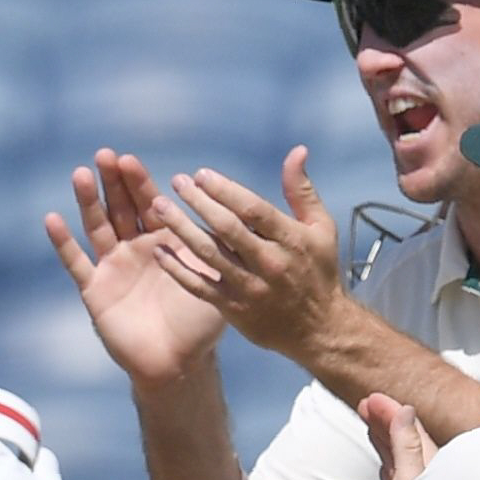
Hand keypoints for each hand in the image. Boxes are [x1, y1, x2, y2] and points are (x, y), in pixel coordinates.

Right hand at [45, 150, 223, 388]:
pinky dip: (64, 242)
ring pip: (97, 227)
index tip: (128, 159)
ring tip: (80, 174)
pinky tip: (53, 219)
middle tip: (104, 155)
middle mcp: (135, 248)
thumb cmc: (201, 323)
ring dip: (88, 201)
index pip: (149, 203)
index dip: (138, 181)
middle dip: (112, 181)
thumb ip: (218, 243)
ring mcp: (113, 267)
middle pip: (120, 207)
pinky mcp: (95, 289)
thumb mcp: (215, 276)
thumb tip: (229, 206)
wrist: (178, 363)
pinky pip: (76, 262)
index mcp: (165, 242)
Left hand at [150, 149, 349, 361]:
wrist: (320, 329)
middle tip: (174, 183)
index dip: (224, 190)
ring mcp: (250, 287)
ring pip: (208, 253)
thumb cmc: (318, 271)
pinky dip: (177, 269)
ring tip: (158, 207)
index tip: (200, 175)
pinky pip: (199, 286)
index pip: (252, 209)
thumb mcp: (320, 229)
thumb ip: (302, 191)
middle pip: (226, 228)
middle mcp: (269, 262)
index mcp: (290, 239)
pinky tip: (159, 250)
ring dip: (180, 228)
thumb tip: (296, 151)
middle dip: (198, 202)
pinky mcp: (234, 309)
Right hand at [363, 394, 434, 479]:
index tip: (371, 398)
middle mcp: (425, 471)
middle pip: (404, 437)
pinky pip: (394, 465)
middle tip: (364, 402)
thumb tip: (406, 410)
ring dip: (382, 432)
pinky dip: (385, 451)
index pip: (410, 429)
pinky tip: (379, 444)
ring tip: (367, 415)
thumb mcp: (411, 478)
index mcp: (432, 463)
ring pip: (398, 450)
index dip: (391, 411)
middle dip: (385, 418)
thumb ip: (408, 445)